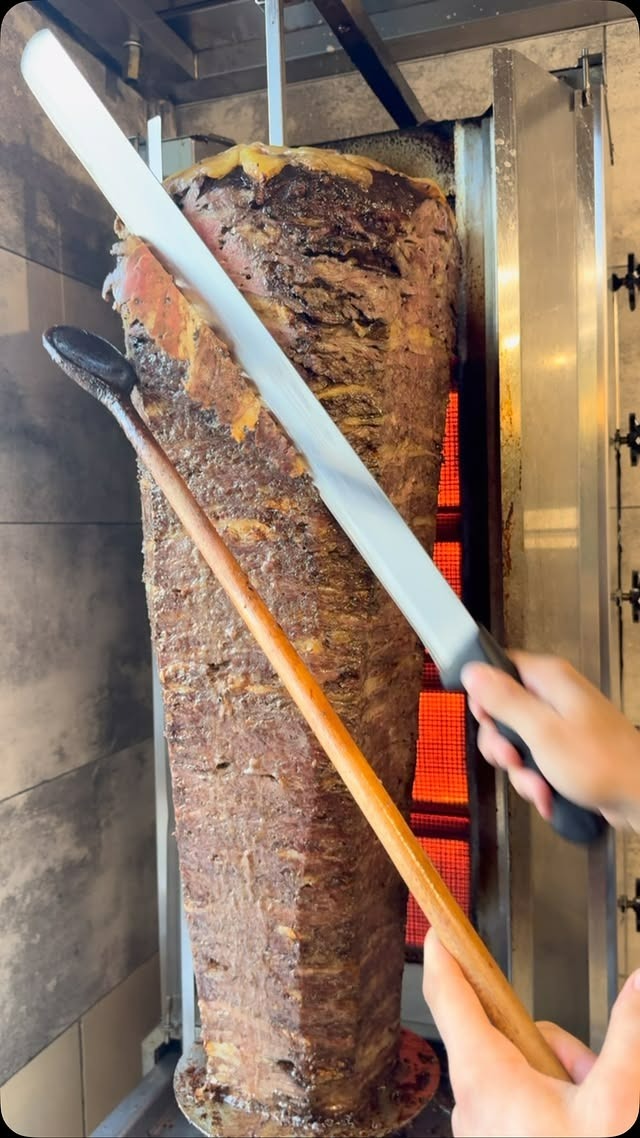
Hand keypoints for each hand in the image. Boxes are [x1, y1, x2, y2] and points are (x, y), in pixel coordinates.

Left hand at [423, 929, 639, 1136]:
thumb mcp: (614, 1105)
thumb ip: (627, 1035)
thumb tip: (638, 984)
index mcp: (486, 1075)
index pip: (450, 992)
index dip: (443, 951)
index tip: (438, 921)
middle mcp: (473, 1098)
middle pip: (509, 1034)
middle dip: (558, 1047)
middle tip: (589, 1077)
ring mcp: (482, 1125)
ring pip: (523, 1071)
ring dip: (563, 1081)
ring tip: (590, 1115)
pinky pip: (522, 1103)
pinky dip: (554, 1106)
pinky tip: (581, 1128)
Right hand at [461, 653, 639, 830]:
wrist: (639, 797)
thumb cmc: (603, 763)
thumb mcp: (541, 731)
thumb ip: (504, 700)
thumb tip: (474, 672)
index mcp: (548, 679)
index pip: (497, 671)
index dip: (485, 699)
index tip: (490, 724)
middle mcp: (554, 696)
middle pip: (502, 712)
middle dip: (503, 746)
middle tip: (513, 759)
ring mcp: (561, 724)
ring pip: (517, 743)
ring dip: (520, 771)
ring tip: (538, 784)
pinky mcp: (565, 749)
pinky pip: (534, 761)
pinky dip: (536, 780)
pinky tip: (548, 792)